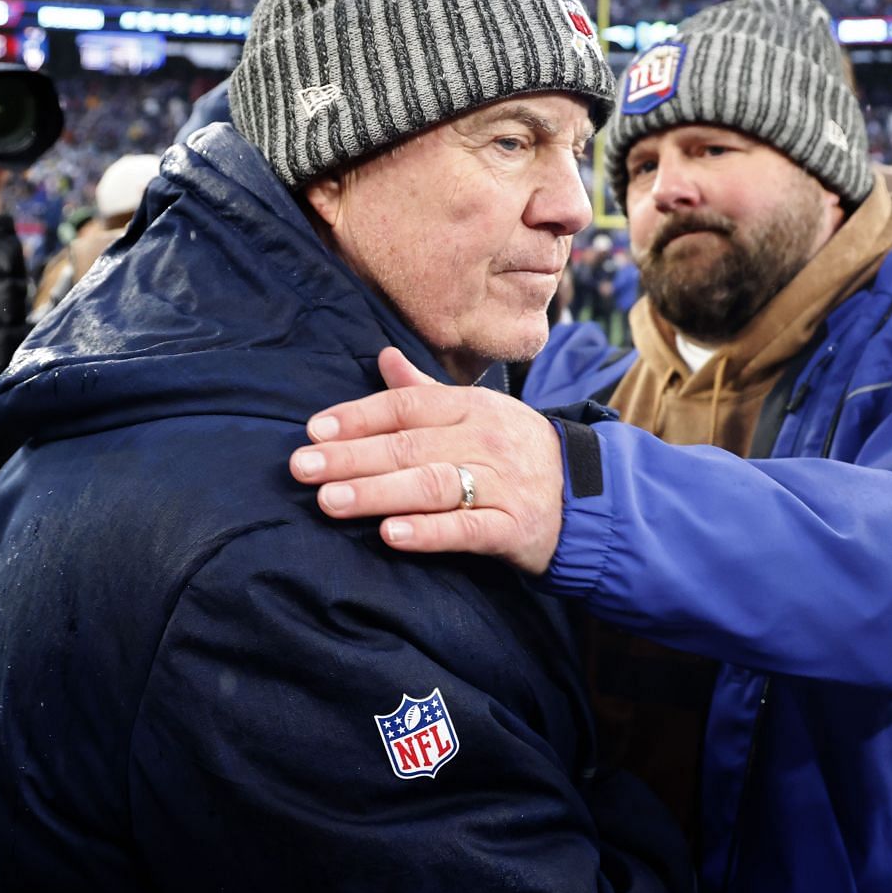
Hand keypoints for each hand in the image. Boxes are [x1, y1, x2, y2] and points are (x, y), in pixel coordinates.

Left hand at [291, 347, 565, 574]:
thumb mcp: (479, 412)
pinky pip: (467, 530)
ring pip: (432, 485)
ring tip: (329, 500)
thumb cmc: (518, 452)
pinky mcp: (513, 528)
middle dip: (351, 457)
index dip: (358, 417)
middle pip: (409, 446)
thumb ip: (425, 392)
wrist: (589, 498)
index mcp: (472, 407)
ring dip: (377, 493)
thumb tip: (383, 357)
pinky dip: (428, 533)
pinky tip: (390, 535)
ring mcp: (501, 484)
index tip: (312, 430)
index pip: (406, 407)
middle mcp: (485, 440)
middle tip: (301, 467)